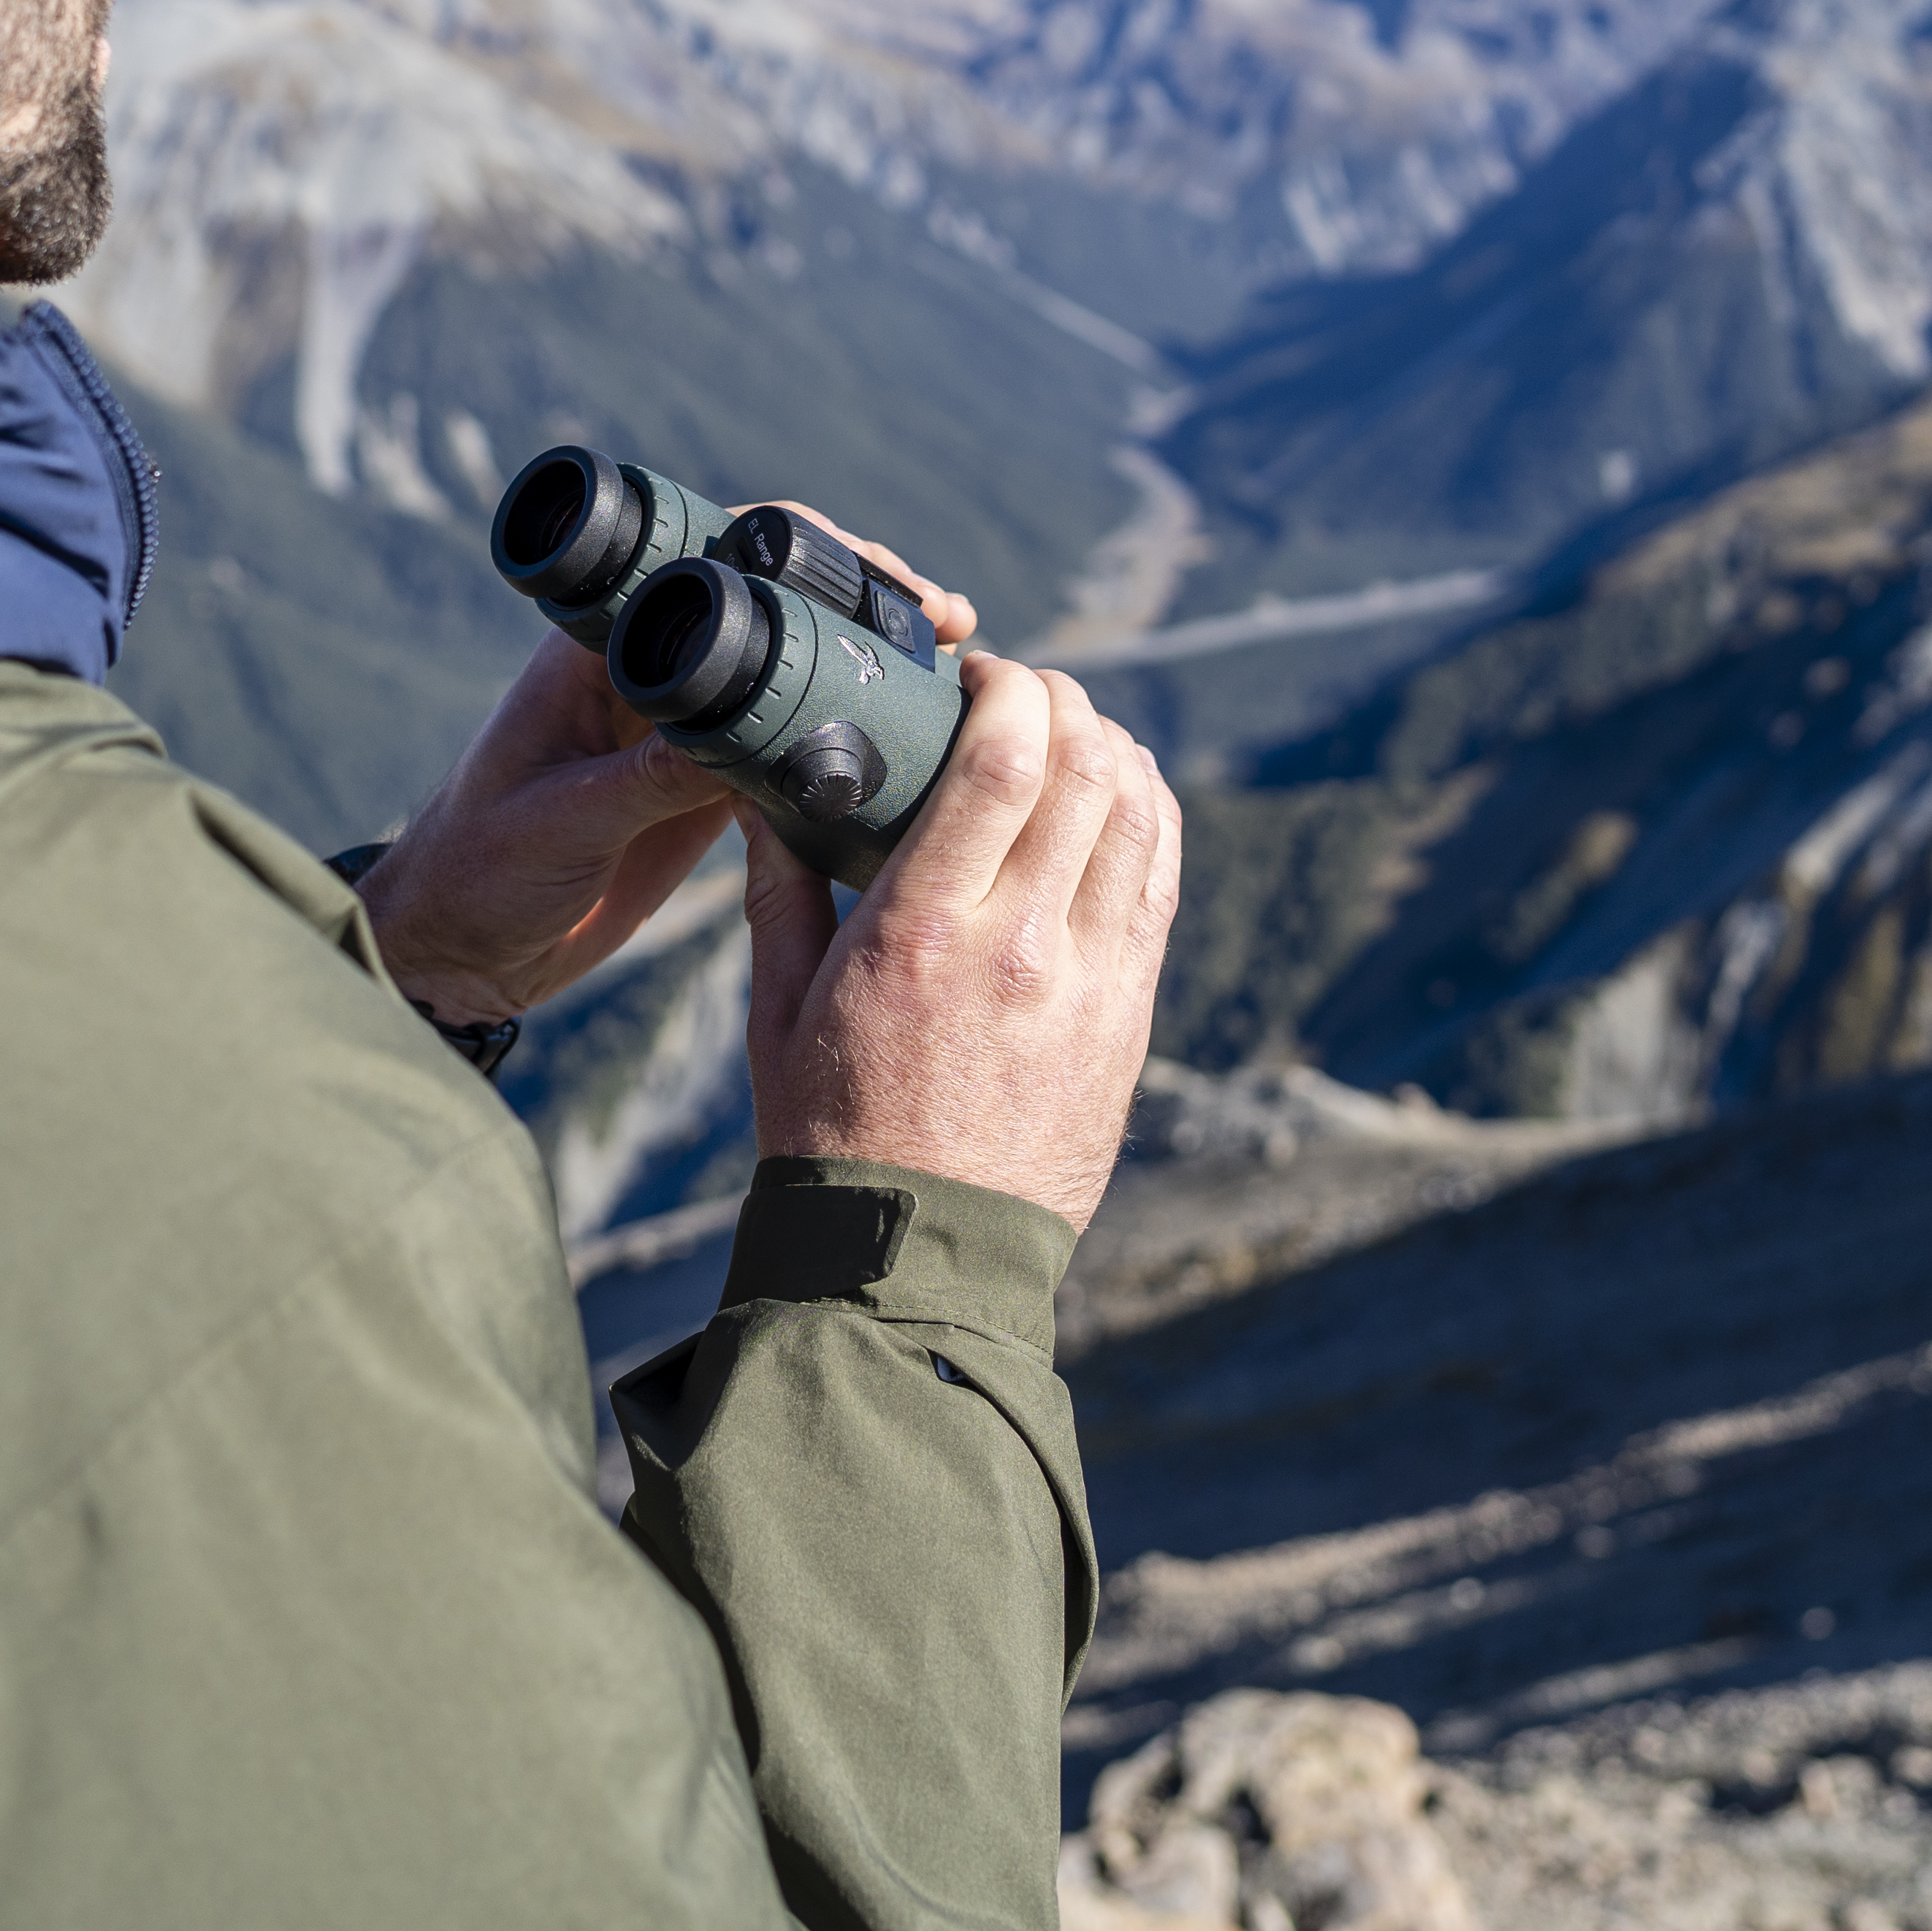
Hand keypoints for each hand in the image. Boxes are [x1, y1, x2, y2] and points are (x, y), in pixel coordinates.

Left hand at [352, 501, 974, 1027]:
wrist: (456, 955)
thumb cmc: (475, 873)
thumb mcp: (563, 821)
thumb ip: (648, 781)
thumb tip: (751, 746)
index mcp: (598, 648)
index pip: (707, 556)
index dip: (801, 548)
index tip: (879, 574)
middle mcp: (647, 673)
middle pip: (770, 606)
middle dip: (861, 603)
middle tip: (945, 621)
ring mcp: (683, 731)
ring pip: (792, 676)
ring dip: (866, 670)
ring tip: (953, 668)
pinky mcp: (703, 791)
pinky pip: (787, 749)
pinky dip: (848, 742)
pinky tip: (912, 746)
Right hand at [741, 654, 1177, 1230]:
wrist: (916, 1257)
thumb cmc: (830, 1129)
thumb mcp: (776, 1008)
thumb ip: (779, 889)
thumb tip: (769, 793)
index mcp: (922, 933)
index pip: (1003, 760)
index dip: (1006, 687)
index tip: (976, 673)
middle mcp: (1021, 946)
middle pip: (1086, 765)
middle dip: (1062, 698)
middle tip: (1023, 691)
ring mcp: (1090, 982)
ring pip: (1140, 812)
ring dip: (1112, 746)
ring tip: (1070, 733)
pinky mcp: (1129, 1015)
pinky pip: (1162, 880)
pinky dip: (1148, 814)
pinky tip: (1116, 795)